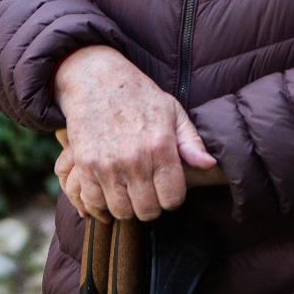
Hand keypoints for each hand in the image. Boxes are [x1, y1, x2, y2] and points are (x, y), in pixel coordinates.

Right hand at [52, 46, 218, 220]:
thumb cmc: (140, 97)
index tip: (169, 188)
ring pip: (122, 211)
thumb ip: (191, 142)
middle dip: (153, 205)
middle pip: (148, 210)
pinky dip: (102, 204)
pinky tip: (111, 192)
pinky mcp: (85, 167)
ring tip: (132, 191)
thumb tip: (209, 165)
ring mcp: (107, 165)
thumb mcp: (173, 112)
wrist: (97, 81)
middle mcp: (135, 160)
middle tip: (150, 192)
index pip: (173, 198)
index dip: (174, 197)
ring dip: (129, 206)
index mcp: (161, 146)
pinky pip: (94, 202)